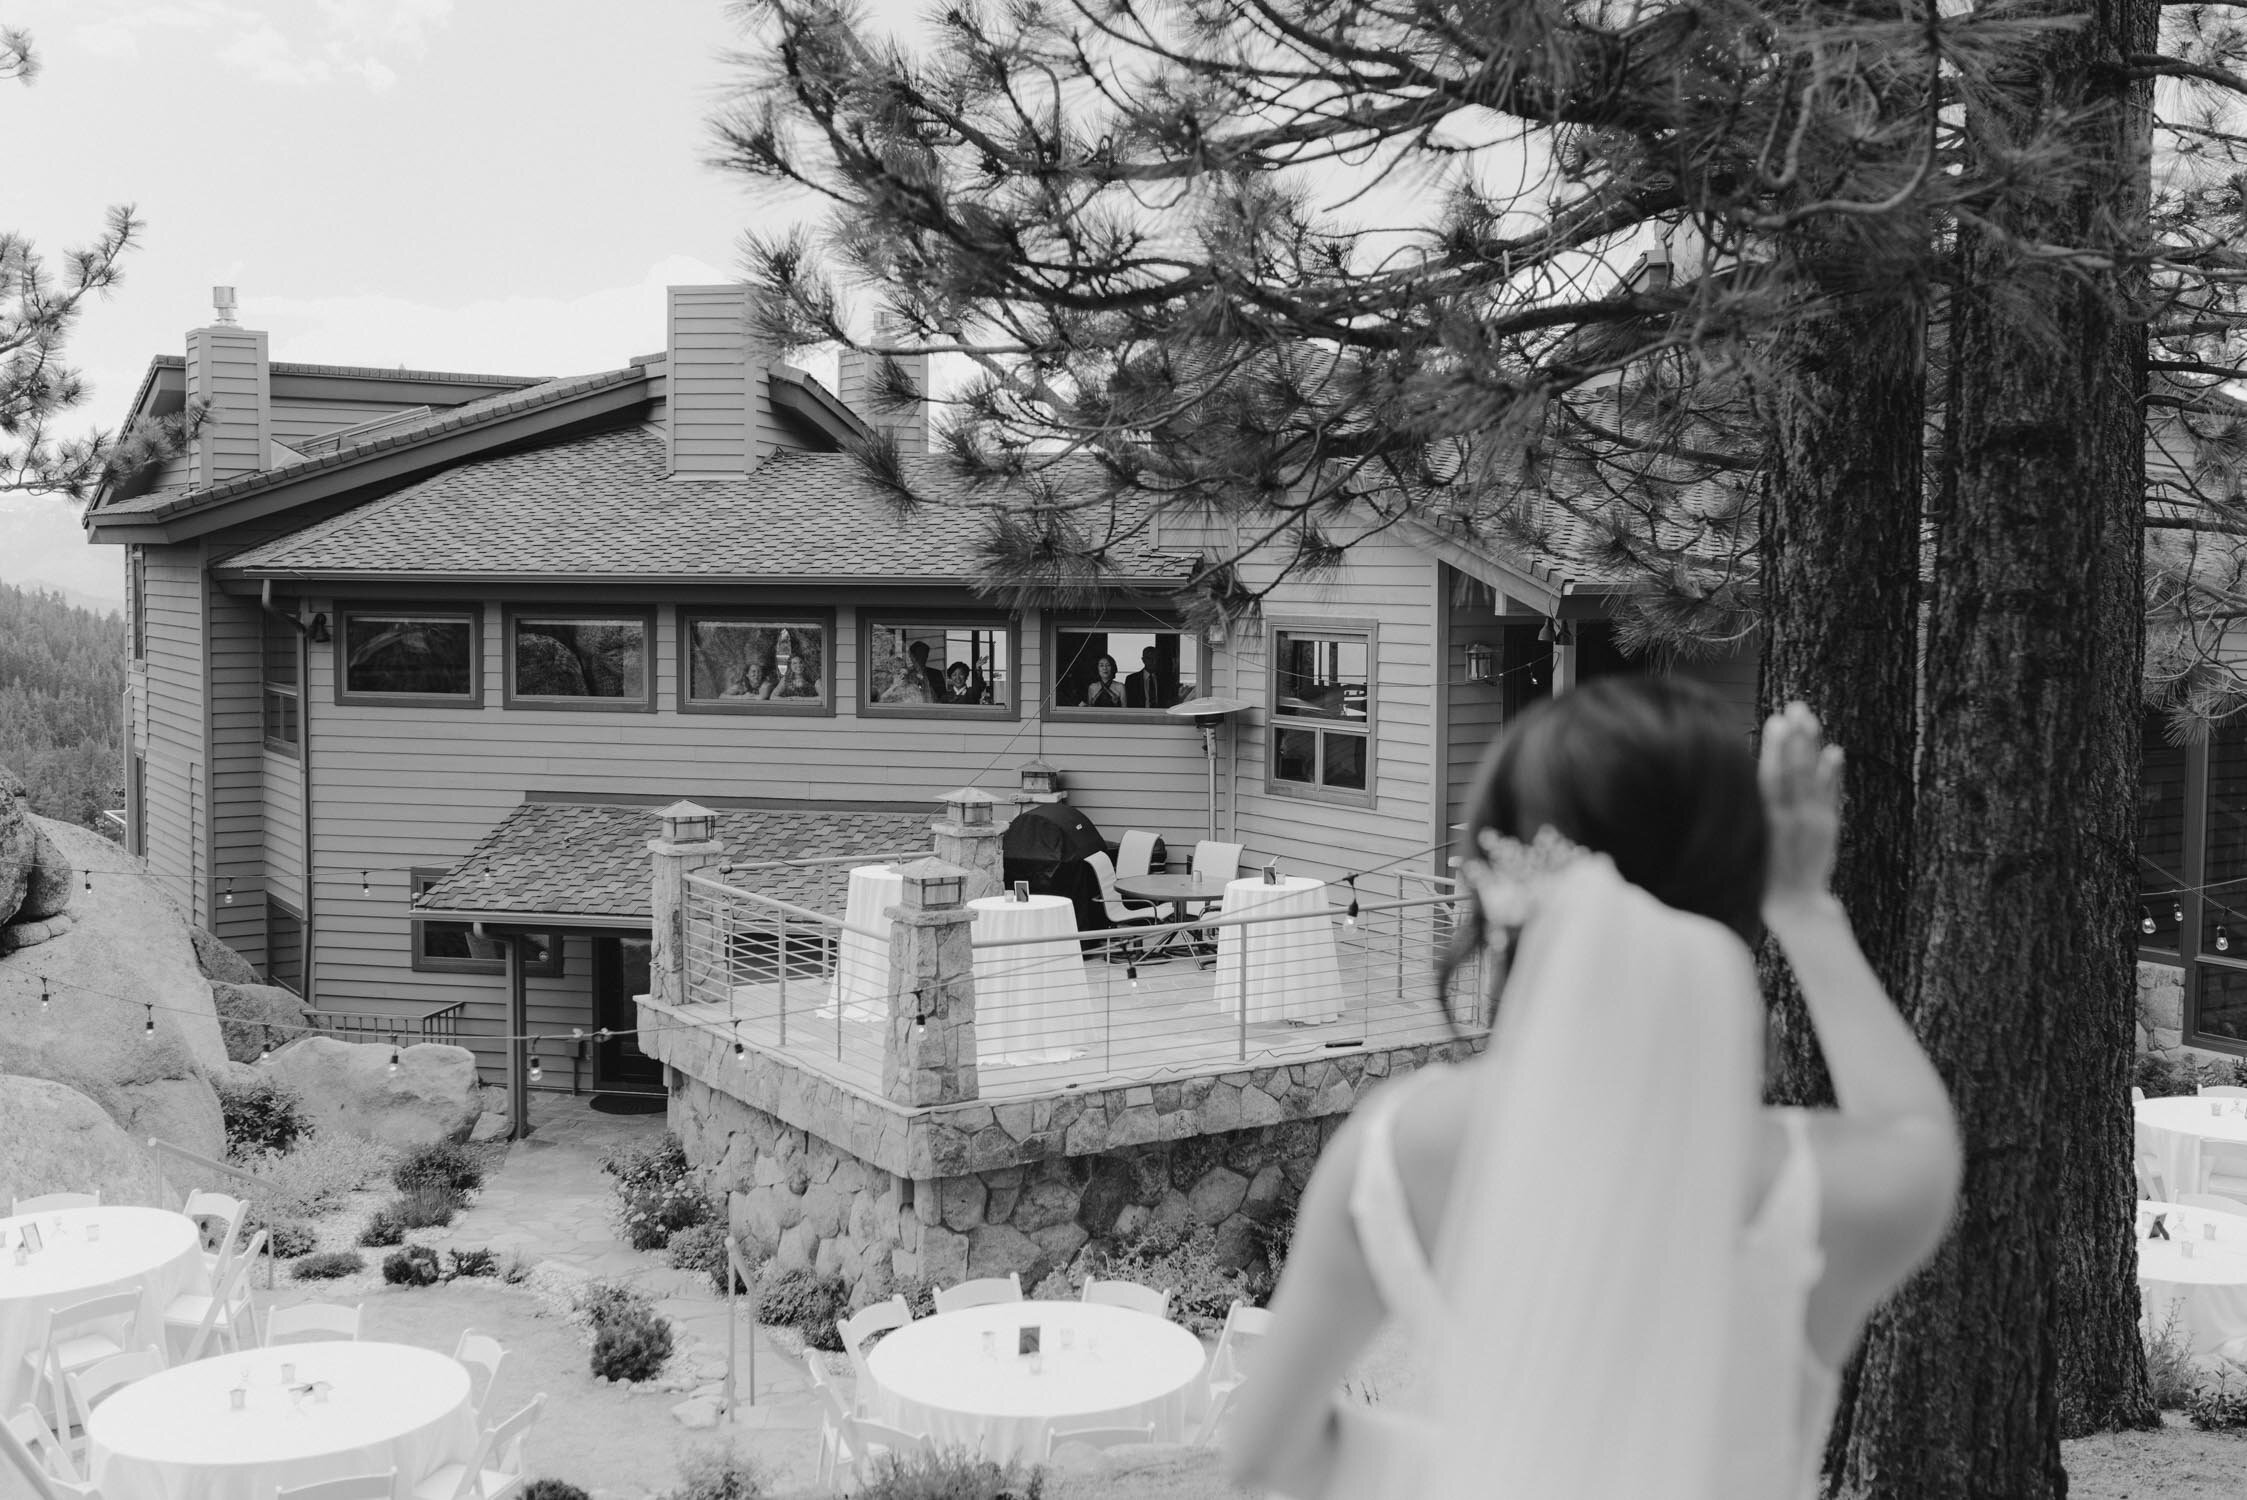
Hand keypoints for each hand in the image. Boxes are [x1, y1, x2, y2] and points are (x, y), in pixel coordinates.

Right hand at [1760, 701, 1843, 914]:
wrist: (1796, 908)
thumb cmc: (1760, 879)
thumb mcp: (1746, 850)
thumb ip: (1750, 817)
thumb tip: (1743, 782)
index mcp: (1769, 824)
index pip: (1773, 778)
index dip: (1777, 749)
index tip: (1777, 721)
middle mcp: (1793, 821)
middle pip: (1795, 772)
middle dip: (1794, 738)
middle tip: (1795, 707)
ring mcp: (1814, 823)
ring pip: (1813, 778)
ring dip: (1812, 746)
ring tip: (1810, 717)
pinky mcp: (1828, 828)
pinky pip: (1831, 796)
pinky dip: (1833, 774)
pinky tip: (1834, 751)